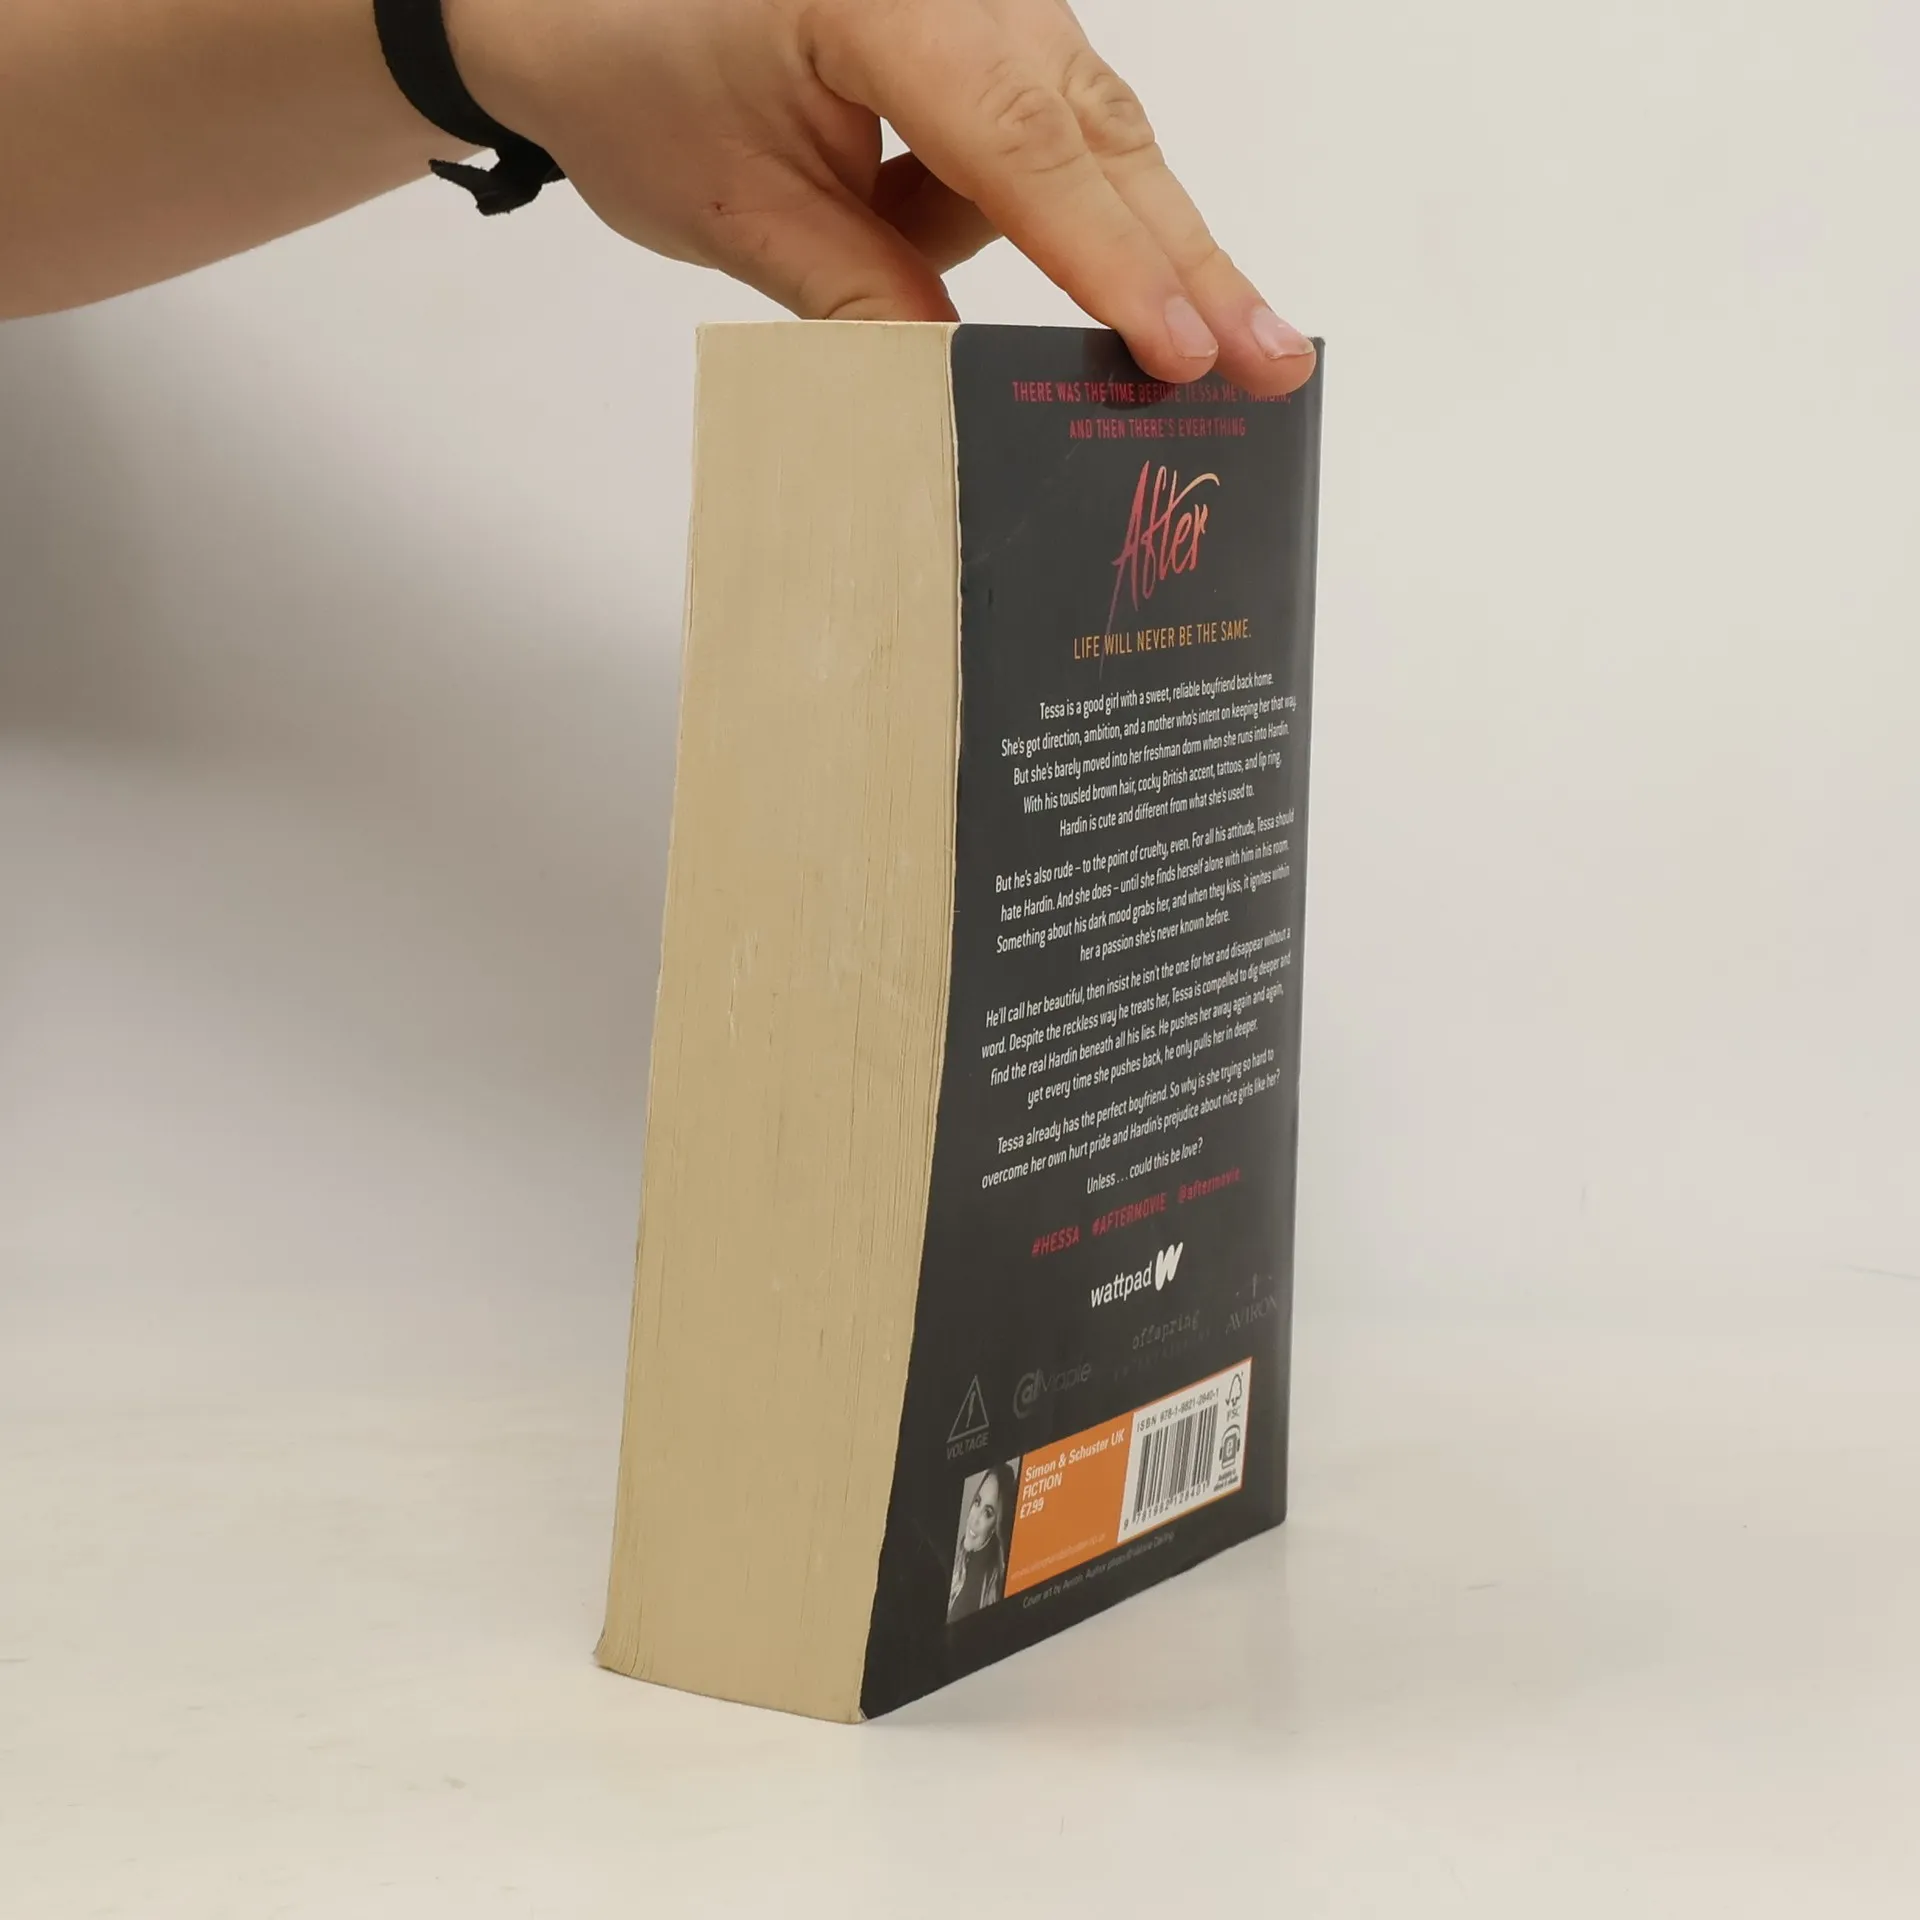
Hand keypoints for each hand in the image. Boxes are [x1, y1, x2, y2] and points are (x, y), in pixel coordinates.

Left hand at [447, 0, 1315, 394]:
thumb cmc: (620, 64)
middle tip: (1274, 359)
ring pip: (1081, 135)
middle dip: (1184, 259)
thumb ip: (868, 298)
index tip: (1182, 353)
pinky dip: (1022, 208)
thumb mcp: (736, 211)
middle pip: (1098, 131)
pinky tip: (926, 225)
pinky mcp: (975, 30)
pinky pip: (1034, 134)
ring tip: (1111, 324)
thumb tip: (980, 384)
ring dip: (1091, 243)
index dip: (1110, 261)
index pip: (1022, 145)